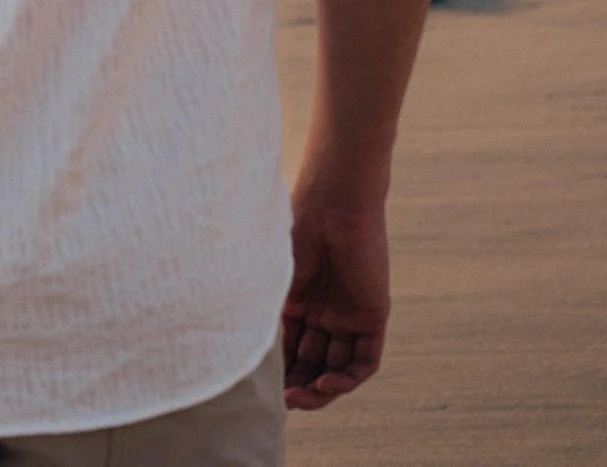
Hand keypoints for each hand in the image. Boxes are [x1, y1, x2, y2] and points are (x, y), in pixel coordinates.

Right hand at [281, 194, 389, 409]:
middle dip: (298, 385)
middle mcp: (322, 313)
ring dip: (321, 388)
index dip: (278, 373)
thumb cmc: (293, 234)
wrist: (331, 207)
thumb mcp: (270, 281)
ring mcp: (348, 316)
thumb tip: (233, 354)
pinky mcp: (373, 317)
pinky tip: (327, 384)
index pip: (288, 349)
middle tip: (283, 400)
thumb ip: (261, 314)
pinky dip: (348, 378)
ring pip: (338, 367)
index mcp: (295, 302)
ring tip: (302, 397)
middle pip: (312, 363)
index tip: (262, 390)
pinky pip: (364, 360)